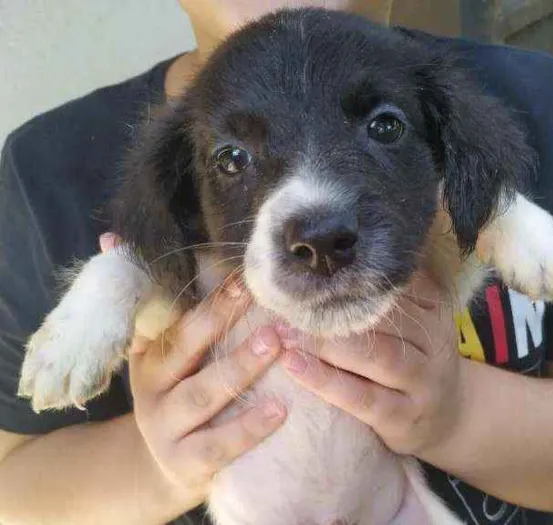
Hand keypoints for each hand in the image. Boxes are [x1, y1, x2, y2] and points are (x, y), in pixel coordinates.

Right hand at [99, 234, 286, 504]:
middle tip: (258, 295)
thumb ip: (154, 298)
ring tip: (275, 343)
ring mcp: (165, 427)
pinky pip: (218, 444)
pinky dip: (248, 427)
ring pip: (202, 394)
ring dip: (238, 367)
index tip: (241, 273)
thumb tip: (111, 236)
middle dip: (219, 318)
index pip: (170, 316)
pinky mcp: (186, 462)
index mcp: (148, 353)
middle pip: (185, 348)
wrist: (168, 463)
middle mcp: (151, 387)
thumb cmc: (180, 390)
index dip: (204, 294)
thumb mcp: (163, 349)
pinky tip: (280, 408)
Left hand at [278, 272, 466, 458]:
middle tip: (288, 301)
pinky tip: (295, 366)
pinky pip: (363, 398)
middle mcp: (434, 342)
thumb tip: (337, 256)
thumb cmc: (418, 358)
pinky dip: (326, 382)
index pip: (396, 286)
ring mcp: (423, 382)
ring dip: (326, 344)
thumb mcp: (417, 322)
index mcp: (435, 309)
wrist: (453, 418)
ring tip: (285, 333)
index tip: (313, 268)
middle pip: (384, 320)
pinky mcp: (403, 417)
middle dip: (334, 309)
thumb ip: (389, 295)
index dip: (354, 278)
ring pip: (376, 356)